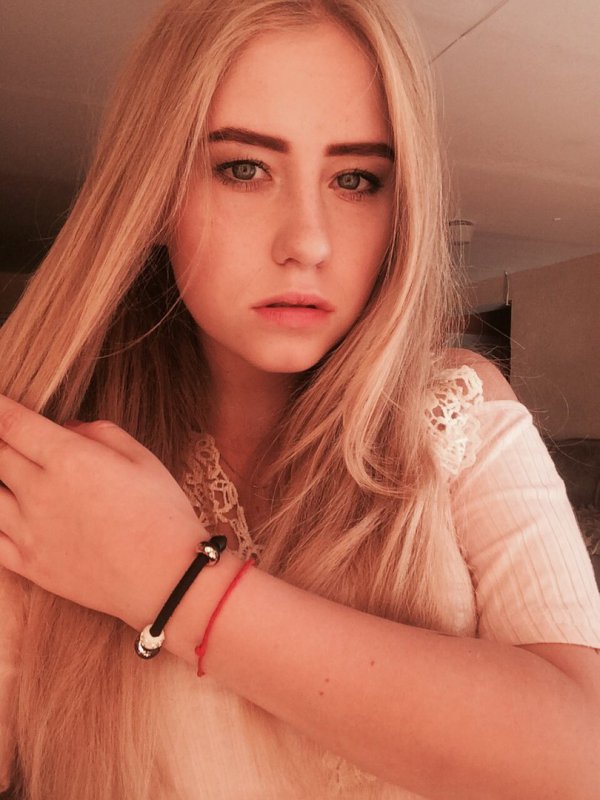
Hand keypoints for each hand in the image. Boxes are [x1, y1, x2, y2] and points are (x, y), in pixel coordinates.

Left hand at [0, 393, 205, 627]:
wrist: (168, 578)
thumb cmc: (162, 513)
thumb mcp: (140, 457)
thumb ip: (97, 432)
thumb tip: (65, 428)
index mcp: (68, 459)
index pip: (12, 423)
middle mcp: (40, 492)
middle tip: (8, 438)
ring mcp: (29, 531)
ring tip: (11, 475)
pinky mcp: (29, 564)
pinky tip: (3, 511)